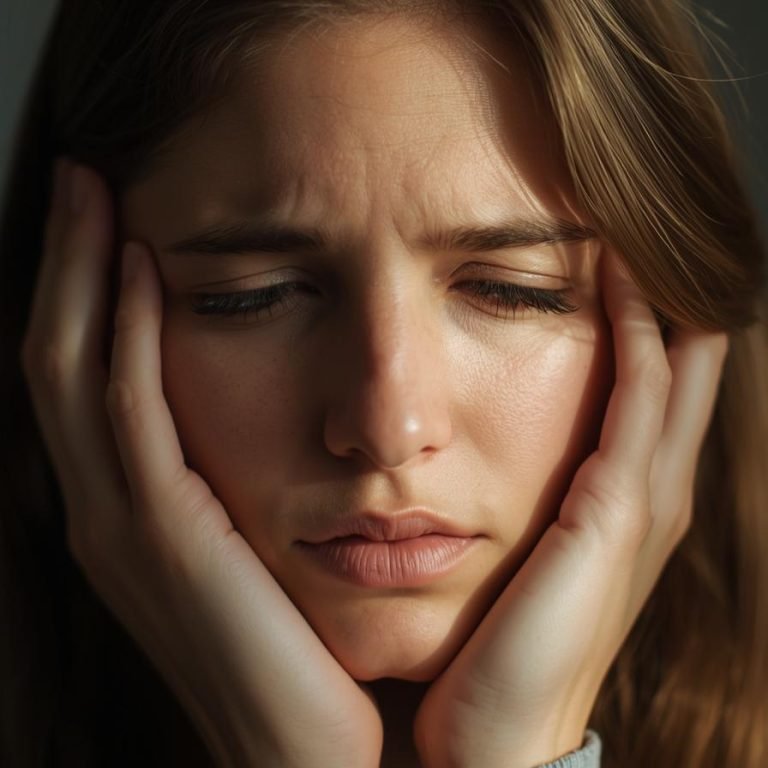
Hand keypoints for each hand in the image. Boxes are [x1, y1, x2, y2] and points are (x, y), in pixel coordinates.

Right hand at [21, 159, 382, 767]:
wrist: (308, 751)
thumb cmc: (297, 647)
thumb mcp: (259, 550)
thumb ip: (242, 482)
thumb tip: (270, 406)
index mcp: (136, 511)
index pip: (92, 375)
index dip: (87, 291)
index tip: (113, 218)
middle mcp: (109, 510)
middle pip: (64, 357)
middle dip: (69, 264)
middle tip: (86, 181)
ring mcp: (123, 522)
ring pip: (76, 371)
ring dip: (81, 279)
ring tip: (95, 197)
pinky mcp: (161, 535)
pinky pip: (128, 409)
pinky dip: (123, 334)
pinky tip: (141, 268)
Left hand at [413, 251, 727, 767]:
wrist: (498, 737)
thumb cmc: (491, 650)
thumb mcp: (513, 562)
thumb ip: (512, 504)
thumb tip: (465, 450)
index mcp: (620, 501)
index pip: (650, 382)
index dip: (641, 313)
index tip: (605, 242)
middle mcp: (648, 491)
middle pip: (679, 364)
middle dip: (665, 291)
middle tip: (635, 213)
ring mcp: (644, 499)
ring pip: (673, 366)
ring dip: (658, 294)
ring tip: (635, 219)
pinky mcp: (620, 511)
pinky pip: (639, 392)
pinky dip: (636, 329)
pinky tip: (616, 269)